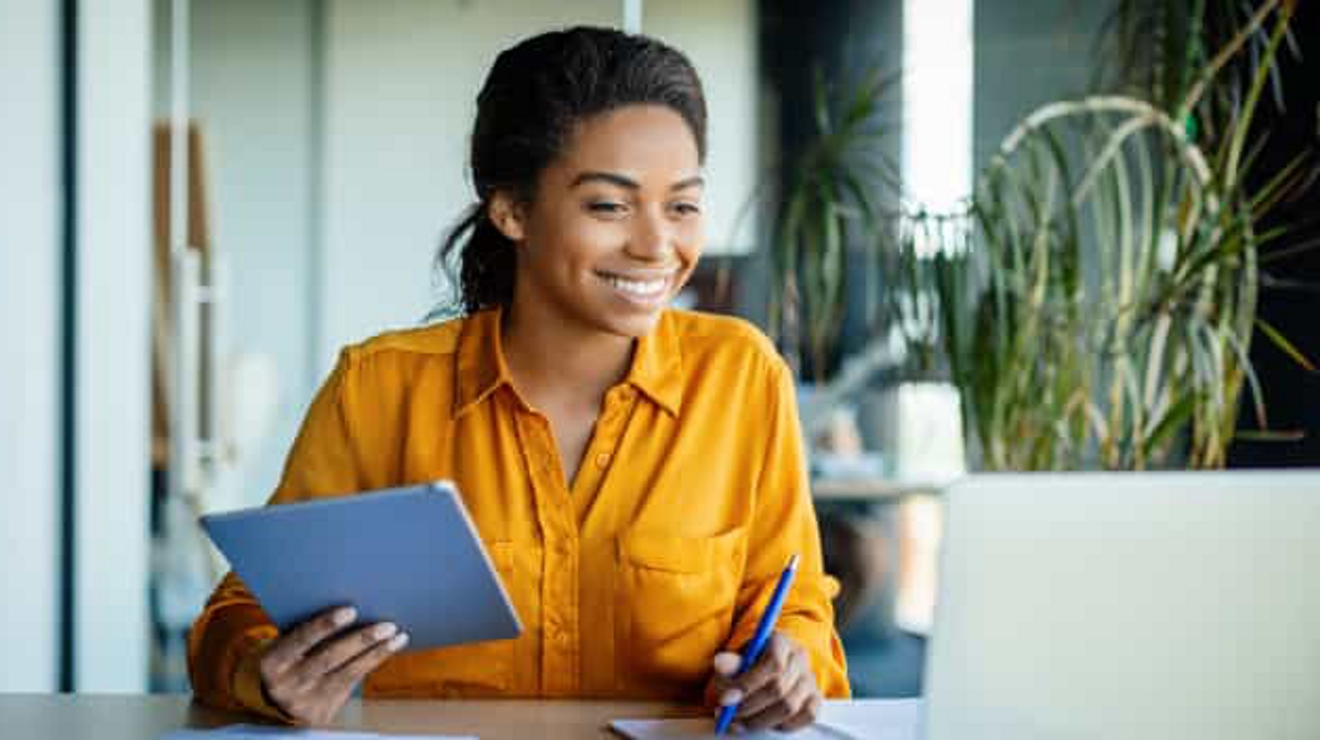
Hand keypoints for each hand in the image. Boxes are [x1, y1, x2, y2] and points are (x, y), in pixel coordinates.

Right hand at [256, 605, 408, 725]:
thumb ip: (305, 629)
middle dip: (360, 640)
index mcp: (272, 662)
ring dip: (376, 652)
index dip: (325, 625)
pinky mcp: (323, 712)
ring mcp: (305, 701)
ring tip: (397, 635)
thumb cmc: (289, 657)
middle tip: (386, 625)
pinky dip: (373, 662)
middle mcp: (286, 684)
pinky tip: (390, 648)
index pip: (299, 639)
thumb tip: (349, 602)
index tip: (351, 610)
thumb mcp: (285, 645)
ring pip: (346, 674)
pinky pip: (353, 683)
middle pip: (328, 659)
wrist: (277, 700)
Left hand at [710, 632, 821, 732]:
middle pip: (778, 689)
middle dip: (748, 706)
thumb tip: (720, 664)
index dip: (747, 684)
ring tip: (738, 722)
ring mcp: (810, 679)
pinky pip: (806, 717)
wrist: (766, 669)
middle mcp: (800, 657)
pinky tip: (763, 722)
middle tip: (727, 716)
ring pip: (789, 707)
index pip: (772, 664)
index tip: (725, 700)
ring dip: (760, 720)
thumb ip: (730, 663)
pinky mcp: (816, 699)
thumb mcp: (737, 658)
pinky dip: (782, 725)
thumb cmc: (750, 662)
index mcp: (781, 641)